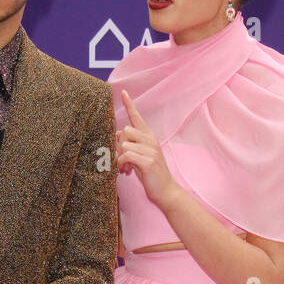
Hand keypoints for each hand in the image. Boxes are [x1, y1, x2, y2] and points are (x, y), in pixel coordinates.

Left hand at [116, 89, 177, 207]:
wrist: (165, 191)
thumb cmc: (151, 174)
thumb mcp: (139, 156)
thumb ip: (130, 144)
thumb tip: (117, 134)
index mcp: (149, 137)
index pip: (137, 117)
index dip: (129, 104)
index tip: (122, 92)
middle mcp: (151, 140)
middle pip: (125, 131)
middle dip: (119, 147)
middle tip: (123, 162)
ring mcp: (151, 150)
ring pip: (125, 144)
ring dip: (120, 158)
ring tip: (125, 168)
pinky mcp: (148, 162)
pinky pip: (126, 155)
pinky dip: (122, 164)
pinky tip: (126, 171)